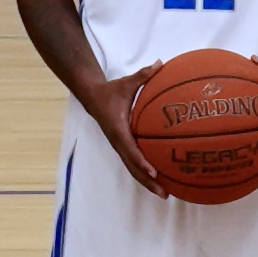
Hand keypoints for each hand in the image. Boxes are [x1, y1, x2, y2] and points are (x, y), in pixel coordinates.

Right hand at [96, 72, 178, 202]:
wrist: (92, 97)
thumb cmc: (111, 91)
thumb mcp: (127, 82)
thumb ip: (145, 74)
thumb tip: (161, 63)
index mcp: (118, 130)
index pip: (131, 150)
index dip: (142, 162)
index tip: (154, 172)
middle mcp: (118, 142)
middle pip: (133, 168)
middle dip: (149, 182)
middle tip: (165, 194)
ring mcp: (120, 147)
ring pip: (133, 170)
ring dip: (148, 183)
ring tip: (165, 194)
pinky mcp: (122, 147)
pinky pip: (134, 164)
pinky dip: (145, 174)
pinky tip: (161, 179)